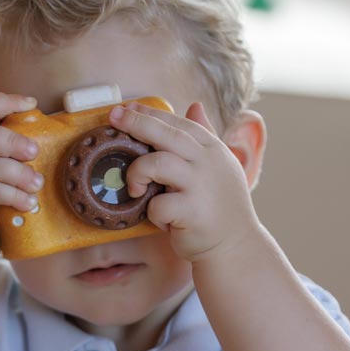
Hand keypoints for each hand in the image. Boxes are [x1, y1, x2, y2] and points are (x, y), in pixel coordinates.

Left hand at [108, 100, 261, 263]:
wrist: (236, 246)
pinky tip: (163, 220)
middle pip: (165, 133)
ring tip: (135, 188)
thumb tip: (195, 104)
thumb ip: (205, 135)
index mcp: (212, 148)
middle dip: (136, 123)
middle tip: (113, 117)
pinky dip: (154, 213)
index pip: (178, 122)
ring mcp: (201, 186)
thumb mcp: (219, 165)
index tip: (126, 107)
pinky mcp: (192, 212)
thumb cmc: (220, 205)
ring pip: (156, 163)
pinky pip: (157, 204)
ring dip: (138, 173)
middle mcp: (207, 162)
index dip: (150, 113)